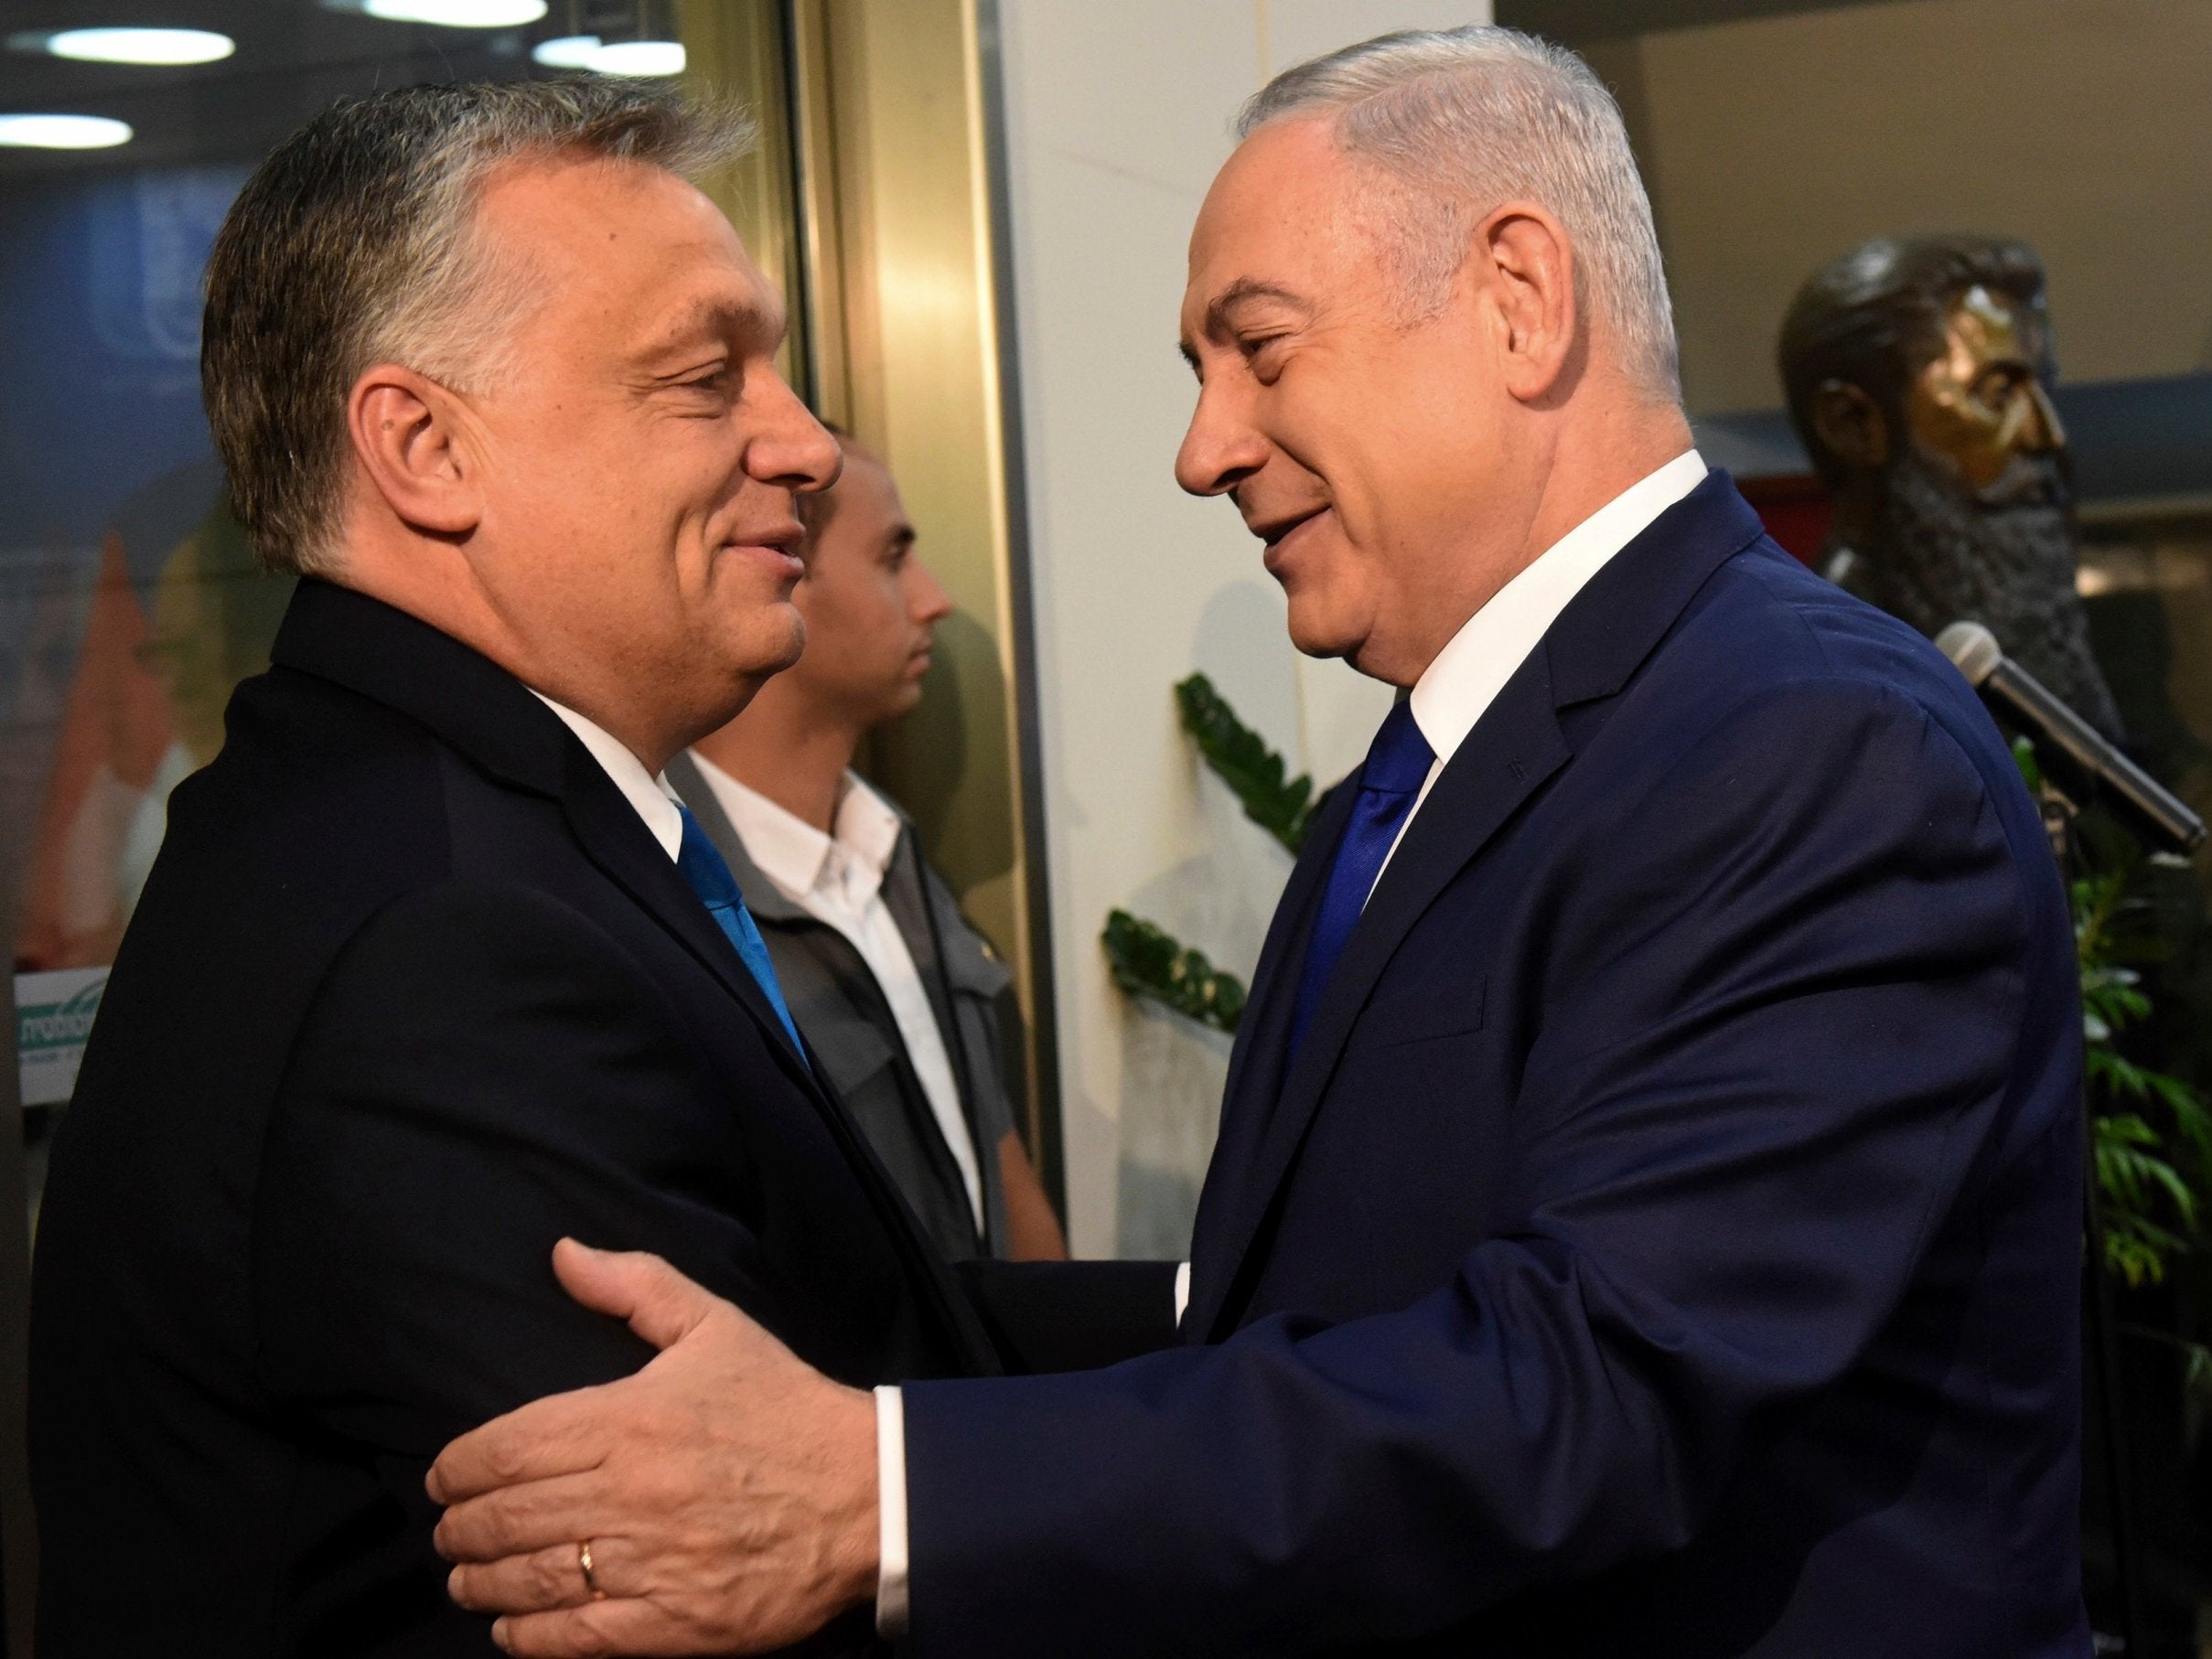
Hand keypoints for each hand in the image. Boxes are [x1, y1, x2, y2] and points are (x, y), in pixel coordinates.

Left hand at [428, 1239, 879, 1655]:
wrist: (868, 1493)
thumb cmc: (787, 1409)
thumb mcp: (716, 1327)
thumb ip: (634, 1286)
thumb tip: (563, 1254)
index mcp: (633, 1417)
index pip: (509, 1447)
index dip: (458, 1466)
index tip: (445, 1475)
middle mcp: (632, 1491)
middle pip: (507, 1517)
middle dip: (460, 1527)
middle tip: (450, 1531)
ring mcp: (652, 1561)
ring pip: (530, 1579)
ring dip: (481, 1583)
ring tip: (468, 1579)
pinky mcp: (674, 1622)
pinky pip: (574, 1638)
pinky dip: (527, 1637)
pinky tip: (511, 1628)